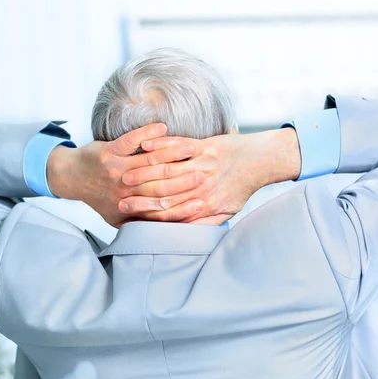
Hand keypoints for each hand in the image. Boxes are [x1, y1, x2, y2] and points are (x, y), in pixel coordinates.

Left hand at [47, 124, 207, 226]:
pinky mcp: (109, 151)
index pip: (161, 209)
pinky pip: (130, 141)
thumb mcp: (118, 219)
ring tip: (192, 149)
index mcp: (130, 207)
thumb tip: (168, 233)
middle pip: (159, 185)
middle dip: (184, 180)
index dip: (183, 206)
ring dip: (172, 154)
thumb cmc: (100, 198)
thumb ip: (141, 224)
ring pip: (149, 161)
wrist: (72, 177)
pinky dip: (147, 133)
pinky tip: (163, 127)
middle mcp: (124, 189)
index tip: (203, 201)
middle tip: (205, 174)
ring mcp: (116, 169)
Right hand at [118, 128, 300, 223]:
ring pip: (169, 169)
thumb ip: (205, 222)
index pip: (170, 211)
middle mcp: (201, 186)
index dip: (145, 212)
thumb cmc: (241, 188)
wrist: (260, 162)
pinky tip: (145, 146)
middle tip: (117, 193)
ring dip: (144, 171)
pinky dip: (162, 145)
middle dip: (138, 193)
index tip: (124, 211)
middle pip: (164, 191)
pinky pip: (180, 145)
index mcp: (204, 204)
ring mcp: (203, 164)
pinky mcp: (206, 146)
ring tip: (124, 172)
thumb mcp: (226, 211)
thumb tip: (185, 233)